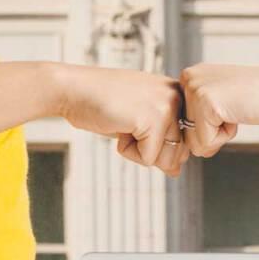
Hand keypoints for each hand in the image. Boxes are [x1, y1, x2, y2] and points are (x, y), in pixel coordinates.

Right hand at [53, 64, 188, 176]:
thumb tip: (176, 170)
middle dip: (149, 148)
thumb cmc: (100, 102)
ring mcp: (167, 106)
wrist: (73, 90)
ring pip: (166, 158)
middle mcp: (177, 97)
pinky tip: (118, 126)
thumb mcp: (138, 122)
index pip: (185, 140)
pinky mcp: (154, 119)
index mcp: (177, 93)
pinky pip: (147, 158)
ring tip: (124, 124)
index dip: (159, 144)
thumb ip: (161, 142)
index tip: (136, 124)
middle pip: (178, 153)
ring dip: (139, 150)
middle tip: (127, 123)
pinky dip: (127, 151)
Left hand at [178, 64, 258, 158]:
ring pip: (193, 140)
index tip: (229, 107)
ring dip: (218, 136)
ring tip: (236, 111)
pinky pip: (205, 142)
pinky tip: (238, 114)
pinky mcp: (204, 103)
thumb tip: (183, 147)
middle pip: (185, 133)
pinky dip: (225, 137)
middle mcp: (186, 78)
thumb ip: (198, 115)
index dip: (209, 126)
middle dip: (212, 132)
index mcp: (189, 77)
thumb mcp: (220, 101)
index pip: (182, 123)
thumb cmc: (258, 99)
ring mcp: (194, 89)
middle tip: (235, 109)